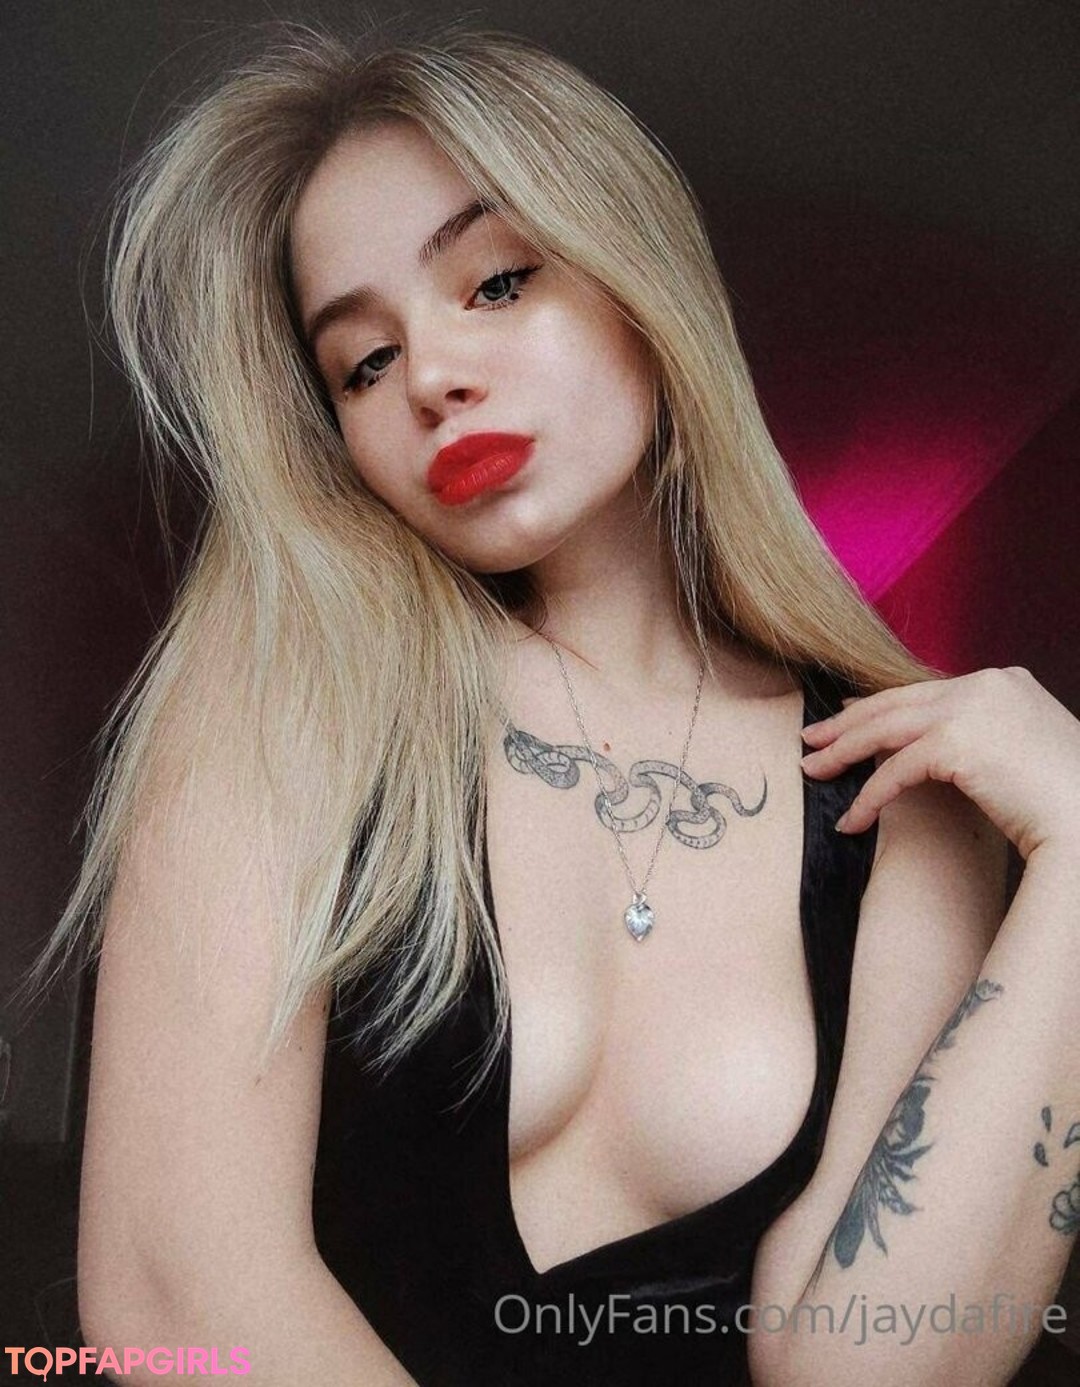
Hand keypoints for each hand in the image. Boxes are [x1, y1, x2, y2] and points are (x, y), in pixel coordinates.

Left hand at [799, 667, 1079, 861]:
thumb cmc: (1062, 801)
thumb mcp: (1021, 749)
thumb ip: (983, 736)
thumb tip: (932, 749)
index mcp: (1002, 681)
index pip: (923, 691)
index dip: (879, 706)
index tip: (846, 718)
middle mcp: (984, 685)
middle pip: (895, 702)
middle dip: (847, 723)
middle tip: (812, 740)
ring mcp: (969, 710)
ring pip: (884, 730)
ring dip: (841, 753)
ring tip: (812, 770)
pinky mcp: (956, 743)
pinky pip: (894, 771)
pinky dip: (868, 797)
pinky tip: (851, 820)